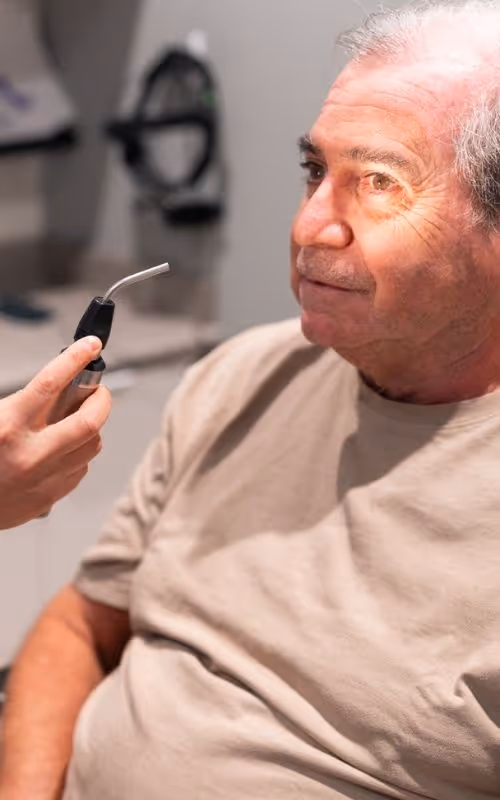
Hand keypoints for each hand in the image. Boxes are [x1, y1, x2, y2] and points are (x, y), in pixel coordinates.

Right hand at [0, 337, 111, 529]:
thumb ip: (20, 403)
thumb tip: (59, 386)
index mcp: (7, 426)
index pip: (50, 384)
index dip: (75, 359)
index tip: (91, 346)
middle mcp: (30, 453)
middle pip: (89, 421)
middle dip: (102, 400)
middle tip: (100, 391)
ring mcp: (43, 479)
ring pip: (92, 445)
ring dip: (92, 427)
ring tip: (80, 420)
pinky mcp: (49, 498)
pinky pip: (80, 469)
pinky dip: (79, 453)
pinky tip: (64, 449)